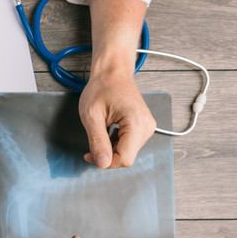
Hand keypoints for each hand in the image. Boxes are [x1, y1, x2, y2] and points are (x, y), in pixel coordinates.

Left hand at [81, 0, 155, 168]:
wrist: (113, 73)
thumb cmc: (101, 88)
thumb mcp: (92, 116)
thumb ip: (98, 141)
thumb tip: (103, 164)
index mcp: (136, 123)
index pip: (125, 159)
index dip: (106, 162)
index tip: (89, 155)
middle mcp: (147, 127)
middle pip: (127, 157)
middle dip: (107, 157)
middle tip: (90, 147)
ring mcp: (147, 128)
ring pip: (128, 153)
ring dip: (110, 151)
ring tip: (99, 134)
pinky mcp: (144, 128)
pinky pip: (129, 145)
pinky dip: (115, 145)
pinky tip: (107, 133)